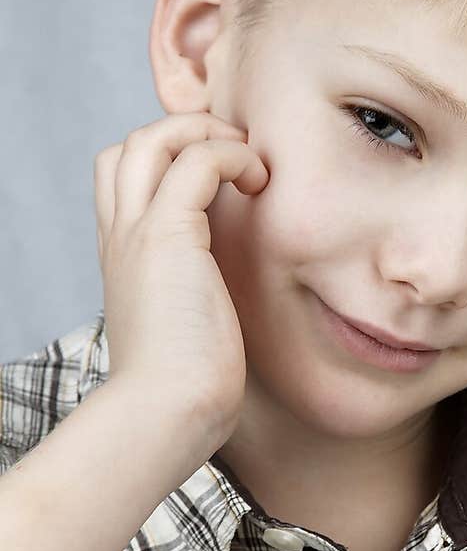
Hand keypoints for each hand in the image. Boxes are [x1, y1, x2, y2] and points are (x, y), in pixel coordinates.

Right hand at [93, 111, 268, 451]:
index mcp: (123, 260)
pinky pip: (196, 160)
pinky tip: (259, 183)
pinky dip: (231, 155)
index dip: (168, 163)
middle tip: (236, 160)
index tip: (221, 181)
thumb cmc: (183, 395)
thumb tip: (230, 313)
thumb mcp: (188, 336)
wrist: (164, 417)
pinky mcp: (169, 236)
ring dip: (205, 133)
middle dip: (184, 134)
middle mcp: (122, 238)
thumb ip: (199, 306)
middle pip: (129, 147)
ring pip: (152, 138)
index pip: (124, 181)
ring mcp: (139, 233)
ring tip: (248, 163)